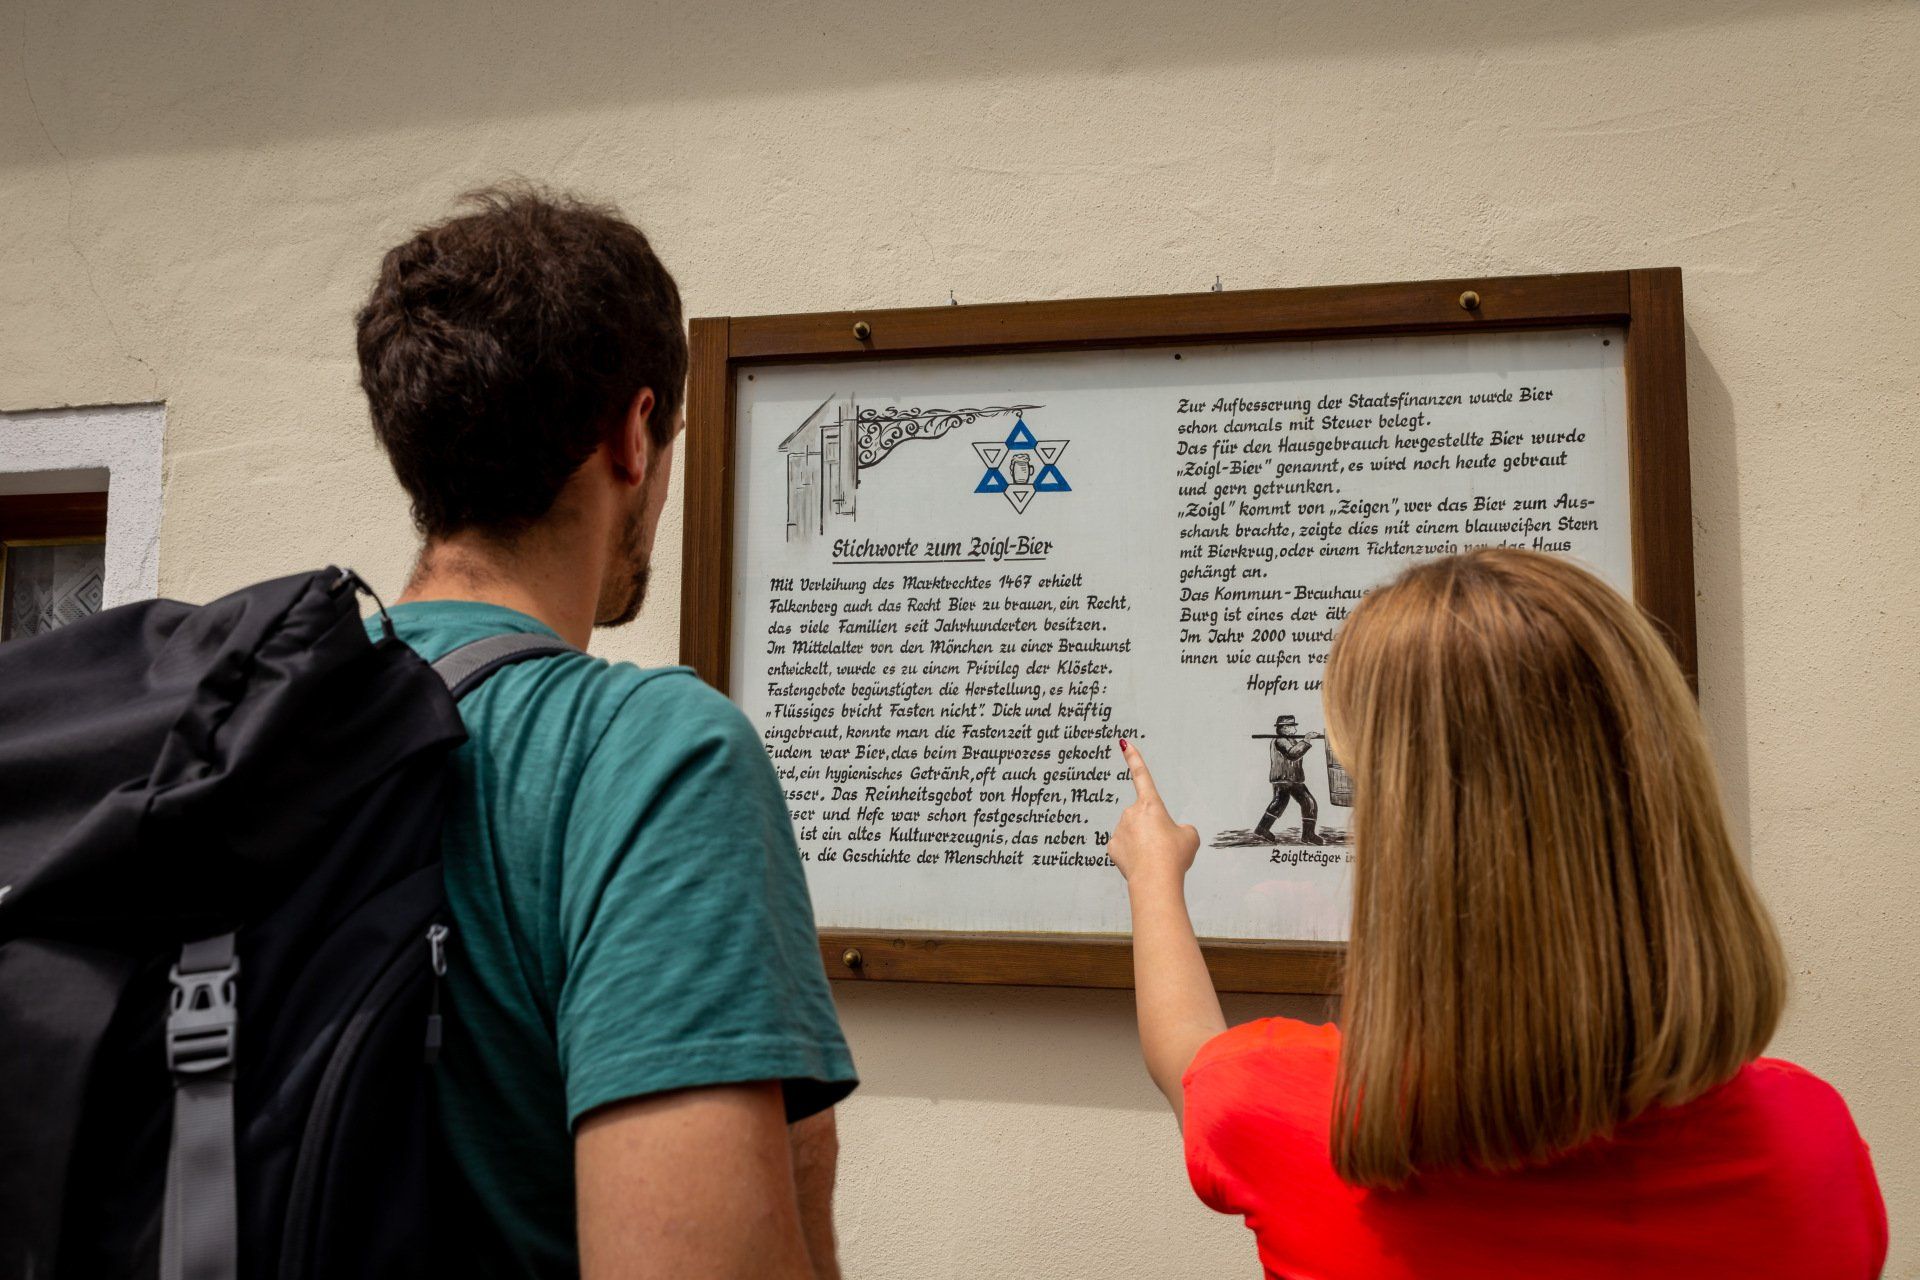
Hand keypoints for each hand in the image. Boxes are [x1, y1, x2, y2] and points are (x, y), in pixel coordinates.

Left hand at [1108, 739, 1199, 886]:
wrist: (1156, 880)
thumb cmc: (1173, 857)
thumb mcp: (1190, 837)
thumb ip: (1181, 829)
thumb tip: (1171, 834)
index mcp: (1151, 804)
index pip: (1142, 775)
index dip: (1134, 758)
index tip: (1124, 743)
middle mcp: (1131, 812)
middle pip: (1145, 818)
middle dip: (1153, 830)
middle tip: (1164, 848)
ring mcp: (1119, 830)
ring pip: (1134, 834)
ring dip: (1144, 844)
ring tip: (1155, 859)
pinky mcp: (1112, 847)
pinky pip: (1124, 848)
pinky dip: (1133, 856)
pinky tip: (1141, 864)